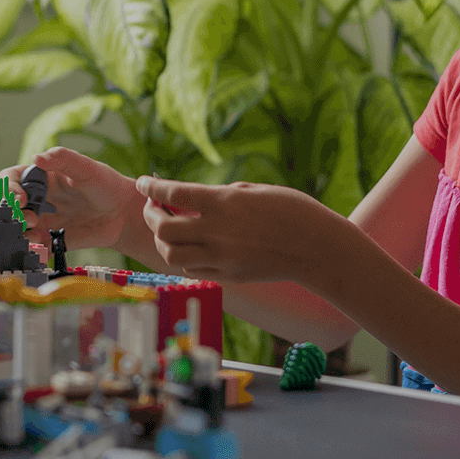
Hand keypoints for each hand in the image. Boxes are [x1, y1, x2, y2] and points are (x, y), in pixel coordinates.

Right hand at [0, 148, 141, 251]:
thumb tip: (37, 157)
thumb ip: (63, 159)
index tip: (22, 198)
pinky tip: (42, 250)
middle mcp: (39, 199)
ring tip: (37, 236)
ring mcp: (45, 220)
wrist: (123, 213)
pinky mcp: (53, 239)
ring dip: (20, 233)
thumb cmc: (106, 184)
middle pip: (10, 205)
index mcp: (42, 177)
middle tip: (31, 219)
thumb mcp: (86, 167)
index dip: (10, 188)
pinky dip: (33, 250)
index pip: (12, 179)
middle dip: (13, 214)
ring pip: (19, 227)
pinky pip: (36, 247)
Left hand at [135, 177, 344, 283]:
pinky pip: (191, 269)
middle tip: (153, 208)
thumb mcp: (253, 190)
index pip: (173, 194)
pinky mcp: (228, 276)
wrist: (316, 248)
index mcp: (224, 203)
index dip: (152, 187)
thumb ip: (219, 195)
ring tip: (168, 230)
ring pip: (172, 255)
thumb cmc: (291, 210)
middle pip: (164, 229)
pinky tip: (188, 247)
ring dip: (163, 241)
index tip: (142, 182)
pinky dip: (182, 257)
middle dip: (151, 216)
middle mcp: (218, 232)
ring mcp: (222, 258)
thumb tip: (190, 198)